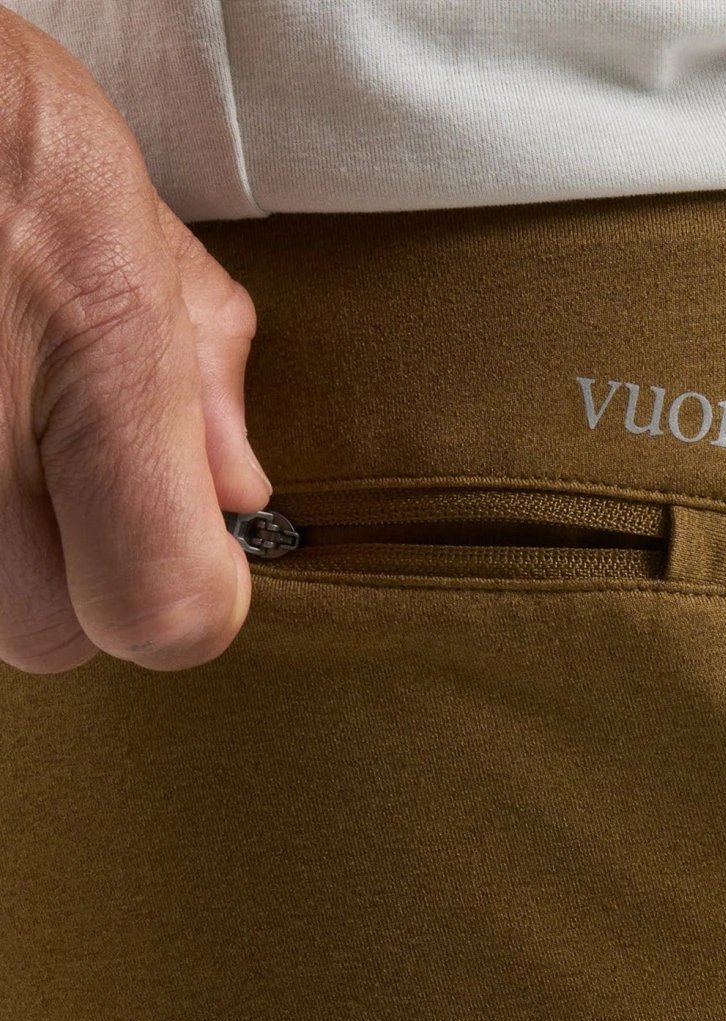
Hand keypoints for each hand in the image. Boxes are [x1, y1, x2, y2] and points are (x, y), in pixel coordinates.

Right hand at [0, 6, 267, 673]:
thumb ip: (200, 376)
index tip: (193, 544)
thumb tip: (237, 490)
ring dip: (7, 547)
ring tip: (5, 424)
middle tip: (70, 467)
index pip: (166, 612)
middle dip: (81, 574)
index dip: (190, 592)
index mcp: (103, 362)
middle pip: (55, 633)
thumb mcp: (130, 216)